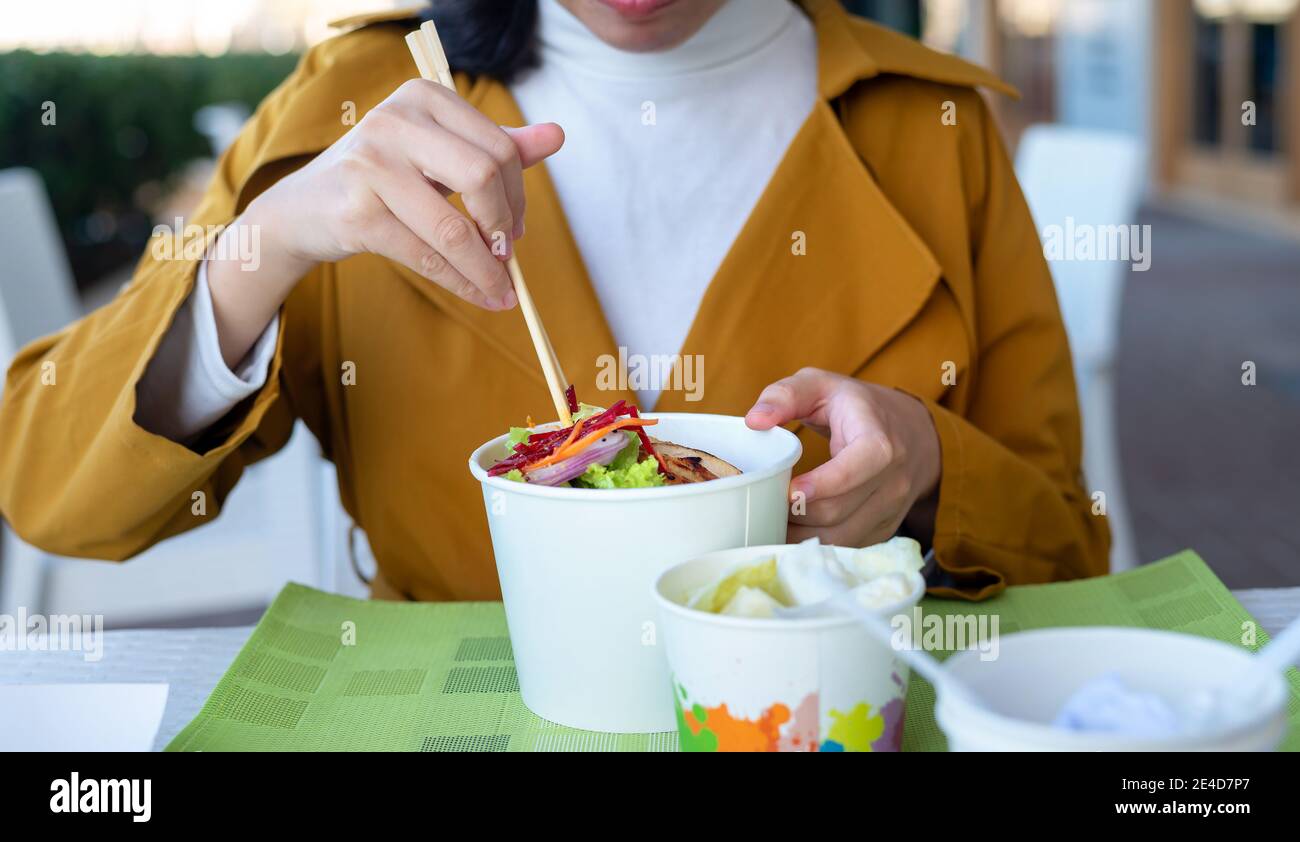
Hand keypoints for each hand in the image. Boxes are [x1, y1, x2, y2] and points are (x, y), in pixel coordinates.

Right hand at [207, 79, 563, 365]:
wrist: (303, 209)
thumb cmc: (382, 179)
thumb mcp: (437, 153)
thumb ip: (495, 146)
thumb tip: (557, 136)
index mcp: (423, 98)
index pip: (499, 146)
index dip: (519, 194)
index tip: (517, 226)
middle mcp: (395, 121)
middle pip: (484, 176)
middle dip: (505, 226)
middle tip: (508, 254)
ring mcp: (372, 165)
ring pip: (456, 228)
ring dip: (487, 269)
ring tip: (502, 291)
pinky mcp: (358, 211)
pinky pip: (427, 256)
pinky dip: (461, 282)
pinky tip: (478, 294)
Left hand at [745, 368, 940, 546]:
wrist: (912, 431)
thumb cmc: (856, 406)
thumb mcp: (822, 385)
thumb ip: (785, 395)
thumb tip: (754, 421)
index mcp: (879, 441)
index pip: (856, 468)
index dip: (823, 484)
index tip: (789, 490)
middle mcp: (893, 479)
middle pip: (839, 510)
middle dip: (796, 513)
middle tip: (764, 504)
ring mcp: (892, 508)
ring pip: (841, 538)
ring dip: (801, 536)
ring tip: (773, 521)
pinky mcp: (885, 528)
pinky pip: (847, 547)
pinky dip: (817, 544)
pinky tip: (794, 532)